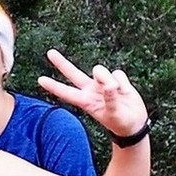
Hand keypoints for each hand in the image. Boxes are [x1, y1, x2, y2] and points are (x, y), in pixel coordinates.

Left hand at [34, 49, 148, 140]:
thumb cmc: (120, 122)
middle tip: (50, 53)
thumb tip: (109, 85)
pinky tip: (125, 92)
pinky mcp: (115, 79)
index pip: (66, 92)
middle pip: (73, 74)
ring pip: (100, 70)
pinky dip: (123, 82)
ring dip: (109, 79)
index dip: (54, 86)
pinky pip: (117, 73)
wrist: (134, 122)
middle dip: (62, 63)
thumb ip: (110, 99)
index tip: (40, 80)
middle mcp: (91, 90)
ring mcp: (102, 84)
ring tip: (119, 93)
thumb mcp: (114, 114)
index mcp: (86, 101)